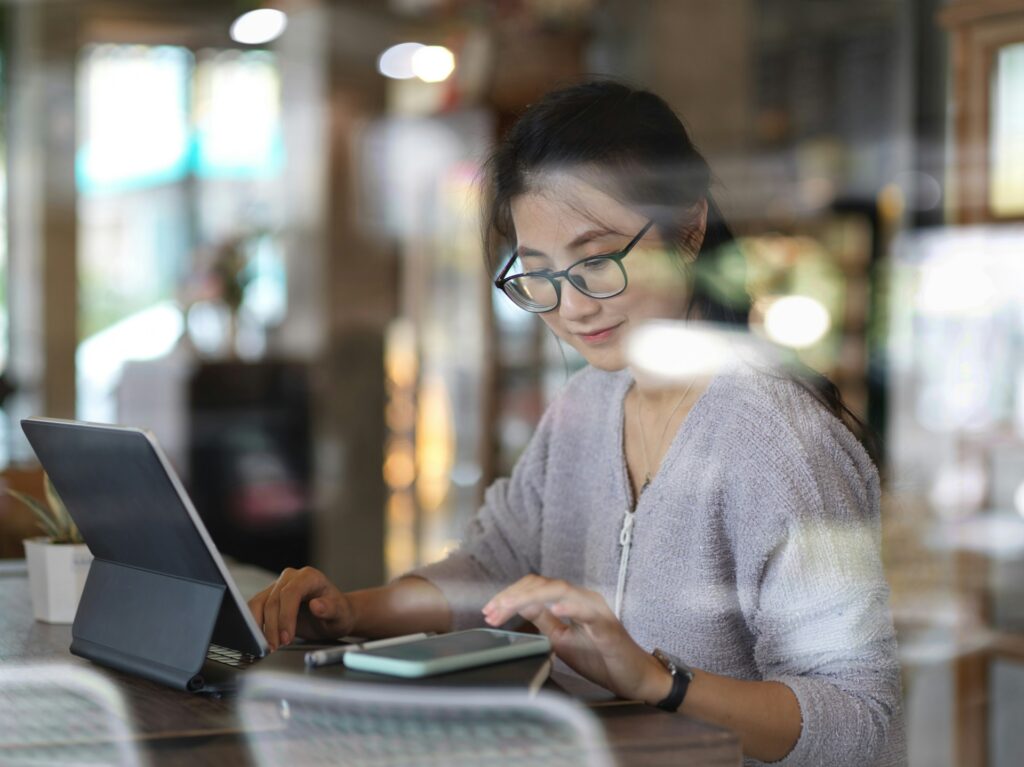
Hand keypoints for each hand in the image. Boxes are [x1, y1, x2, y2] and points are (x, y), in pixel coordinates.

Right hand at [248, 566, 355, 650]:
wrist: (332, 615)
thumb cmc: (338, 613)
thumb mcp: (340, 614)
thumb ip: (330, 609)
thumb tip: (316, 605)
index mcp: (310, 576)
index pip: (291, 593)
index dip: (286, 616)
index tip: (287, 637)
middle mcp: (291, 577)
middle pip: (273, 601)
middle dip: (273, 627)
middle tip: (277, 648)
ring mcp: (277, 586)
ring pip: (259, 604)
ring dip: (259, 628)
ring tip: (268, 647)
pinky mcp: (268, 597)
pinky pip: (254, 609)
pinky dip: (255, 626)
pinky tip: (261, 640)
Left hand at [482, 575, 669, 702]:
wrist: (634, 677)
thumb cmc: (601, 658)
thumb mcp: (562, 639)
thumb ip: (543, 620)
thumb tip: (519, 606)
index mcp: (570, 601)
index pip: (536, 587)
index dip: (510, 595)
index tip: (490, 610)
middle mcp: (582, 598)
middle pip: (543, 585)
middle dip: (513, 596)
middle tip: (492, 611)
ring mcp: (595, 609)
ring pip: (560, 591)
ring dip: (531, 597)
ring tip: (510, 606)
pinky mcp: (607, 625)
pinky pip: (587, 611)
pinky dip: (570, 607)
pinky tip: (554, 608)